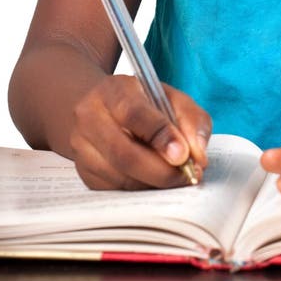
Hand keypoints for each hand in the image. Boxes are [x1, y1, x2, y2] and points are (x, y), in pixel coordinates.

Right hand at [69, 75, 211, 189]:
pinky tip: (155, 180)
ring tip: (177, 178)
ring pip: (120, 177)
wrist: (97, 106)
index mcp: (112, 91)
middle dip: (162, 172)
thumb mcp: (169, 97)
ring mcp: (82, 147)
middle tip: (188, 176)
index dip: (161, 136)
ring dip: (154, 184)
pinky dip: (141, 189)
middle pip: (124, 154)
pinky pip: (115, 189)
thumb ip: (191, 119)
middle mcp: (90, 118)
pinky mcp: (84, 171)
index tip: (184, 155)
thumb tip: (198, 155)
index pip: (134, 114)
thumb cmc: (141, 101)